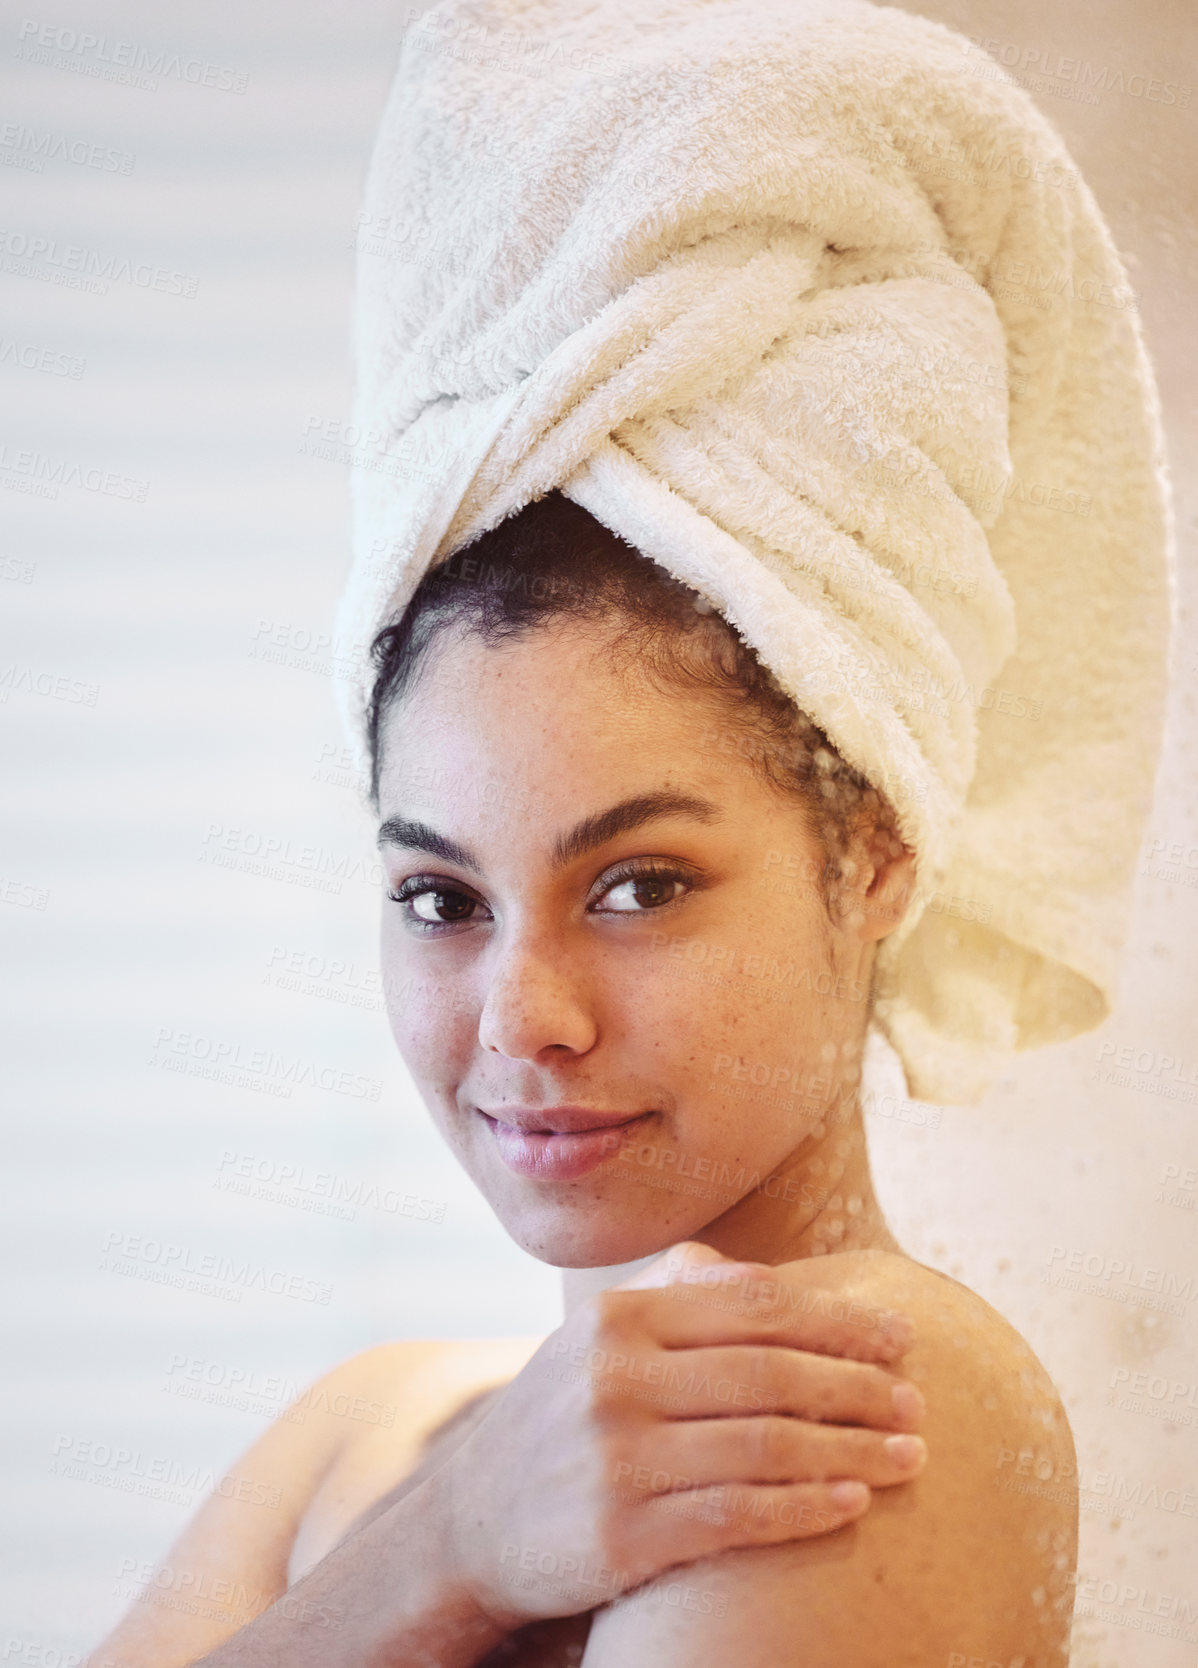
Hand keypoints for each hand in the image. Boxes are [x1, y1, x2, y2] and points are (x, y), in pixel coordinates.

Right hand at [440, 1241, 926, 1628]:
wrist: (467, 1522)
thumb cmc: (559, 1418)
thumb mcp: (598, 1340)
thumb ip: (673, 1297)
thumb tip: (758, 1274)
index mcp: (620, 1318)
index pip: (752, 1306)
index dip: (837, 1319)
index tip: (900, 1336)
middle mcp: (616, 1377)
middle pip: (769, 1372)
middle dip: (857, 1385)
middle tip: (917, 1402)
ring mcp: (616, 1456)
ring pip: (763, 1444)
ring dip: (850, 1450)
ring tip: (908, 1456)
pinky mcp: (621, 1532)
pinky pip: (736, 1514)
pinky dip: (803, 1508)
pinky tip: (850, 1503)